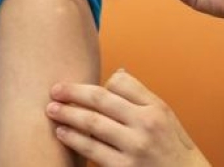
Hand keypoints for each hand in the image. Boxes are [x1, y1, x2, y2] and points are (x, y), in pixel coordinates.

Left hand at [46, 70, 210, 166]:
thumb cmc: (172, 148)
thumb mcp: (165, 117)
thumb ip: (140, 96)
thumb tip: (115, 74)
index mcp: (155, 108)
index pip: (121, 83)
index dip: (98, 82)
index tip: (79, 85)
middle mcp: (146, 124)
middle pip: (101, 99)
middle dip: (73, 92)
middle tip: (54, 90)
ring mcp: (134, 147)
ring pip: (92, 123)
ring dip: (68, 114)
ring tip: (52, 110)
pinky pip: (92, 150)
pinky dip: (74, 139)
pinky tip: (63, 133)